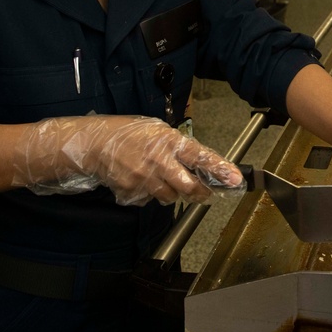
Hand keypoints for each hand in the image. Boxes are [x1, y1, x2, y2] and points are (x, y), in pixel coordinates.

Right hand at [15, 115, 242, 205]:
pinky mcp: (133, 192)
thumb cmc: (129, 133)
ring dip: (173, 192)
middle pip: (190, 187)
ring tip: (161, 177)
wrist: (95, 144)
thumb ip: (179, 147)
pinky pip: (150, 200)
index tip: (235, 179)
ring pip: (171, 197)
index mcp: (170, 142)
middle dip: (201, 192)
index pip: (201, 157)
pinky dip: (151, 194)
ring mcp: (145, 179)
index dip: (220, 170)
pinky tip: (142, 180)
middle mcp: (159, 162)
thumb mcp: (158, 131)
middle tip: (205, 192)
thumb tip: (199, 162)